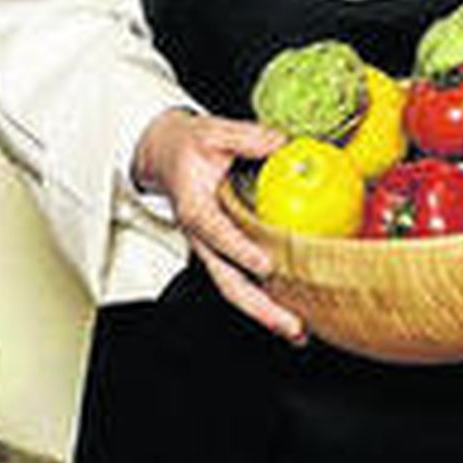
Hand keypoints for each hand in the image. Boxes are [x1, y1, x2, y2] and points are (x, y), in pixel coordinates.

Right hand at [132, 108, 305, 342]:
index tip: (264, 264)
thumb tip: (282, 144)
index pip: (216, 233)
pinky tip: (292, 311)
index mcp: (195, 208)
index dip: (239, 249)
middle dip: (259, 307)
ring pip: (234, 288)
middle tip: (290, 323)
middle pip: (226, 280)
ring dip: (265, 313)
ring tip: (297, 332)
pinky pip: (241, 280)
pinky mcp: (222, 251)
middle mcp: (201, 236)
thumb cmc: (186, 146)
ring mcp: (211, 249)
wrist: (164, 153)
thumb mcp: (213, 130)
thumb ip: (247, 137)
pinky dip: (265, 299)